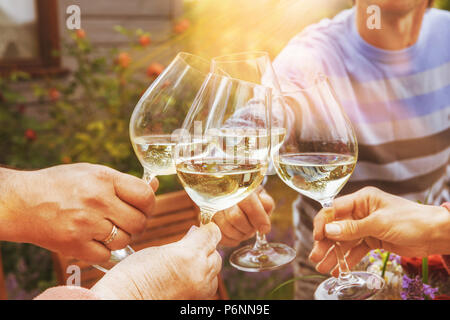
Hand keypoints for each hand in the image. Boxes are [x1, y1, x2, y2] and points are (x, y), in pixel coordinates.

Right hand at [0, 163, 157, 262]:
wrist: (21, 202)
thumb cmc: (61, 184)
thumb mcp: (93, 173)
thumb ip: (124, 182)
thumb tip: (154, 186)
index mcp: (104, 179)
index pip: (145, 196)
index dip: (149, 204)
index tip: (143, 207)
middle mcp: (97, 200)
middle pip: (139, 222)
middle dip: (137, 223)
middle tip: (125, 220)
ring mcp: (86, 224)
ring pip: (125, 240)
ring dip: (120, 237)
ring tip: (106, 228)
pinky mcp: (75, 245)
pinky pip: (106, 255)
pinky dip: (103, 250)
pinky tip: (93, 238)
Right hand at [91, 222, 221, 299]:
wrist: (122, 301)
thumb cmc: (132, 275)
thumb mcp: (159, 250)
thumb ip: (182, 242)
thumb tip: (196, 233)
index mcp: (189, 255)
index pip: (213, 233)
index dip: (206, 229)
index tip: (200, 228)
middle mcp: (200, 272)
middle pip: (215, 251)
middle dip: (205, 246)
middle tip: (188, 246)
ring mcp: (200, 289)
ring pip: (214, 268)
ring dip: (205, 262)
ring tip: (184, 263)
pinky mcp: (197, 300)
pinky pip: (209, 284)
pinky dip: (202, 278)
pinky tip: (185, 277)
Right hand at [213, 187, 273, 246]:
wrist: (230, 194)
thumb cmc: (250, 198)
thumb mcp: (261, 196)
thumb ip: (266, 205)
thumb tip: (264, 226)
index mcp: (239, 186)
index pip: (249, 203)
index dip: (259, 218)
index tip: (265, 229)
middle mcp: (222, 194)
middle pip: (235, 217)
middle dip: (248, 228)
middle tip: (252, 228)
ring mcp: (211, 207)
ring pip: (226, 228)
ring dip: (239, 235)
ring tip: (244, 230)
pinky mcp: (206, 219)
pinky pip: (218, 235)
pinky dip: (231, 239)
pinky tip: (235, 234)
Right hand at [309, 187, 449, 276]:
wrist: (435, 234)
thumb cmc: (411, 220)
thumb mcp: (379, 223)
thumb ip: (353, 228)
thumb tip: (328, 230)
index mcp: (362, 199)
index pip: (334, 209)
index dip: (323, 223)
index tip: (316, 238)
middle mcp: (361, 212)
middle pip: (337, 227)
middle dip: (325, 243)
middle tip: (315, 258)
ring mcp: (366, 226)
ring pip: (344, 241)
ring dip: (333, 254)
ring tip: (322, 268)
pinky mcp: (373, 240)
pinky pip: (355, 249)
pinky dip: (347, 259)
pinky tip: (338, 269)